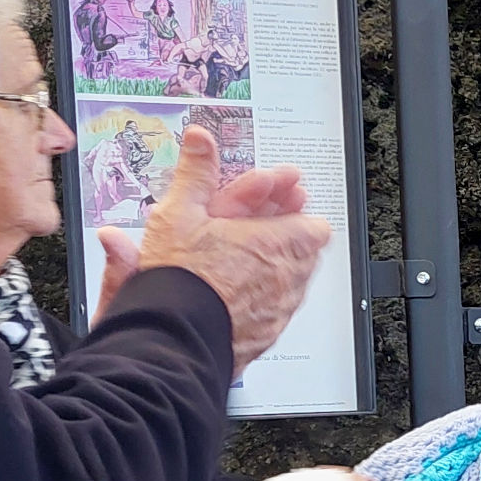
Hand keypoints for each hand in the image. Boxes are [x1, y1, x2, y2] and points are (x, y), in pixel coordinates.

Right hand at [119, 125, 330, 370]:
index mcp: (279, 243)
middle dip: (283, 233)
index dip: (291, 208)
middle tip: (260, 224)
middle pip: (302, 252)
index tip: (277, 197)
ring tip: (242, 256)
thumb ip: (195, 173)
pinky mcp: (263, 336)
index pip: (312, 223)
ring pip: (289, 282)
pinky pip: (272, 310)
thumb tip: (200, 139)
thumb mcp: (179, 213)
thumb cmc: (178, 279)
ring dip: (273, 265)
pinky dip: (260, 297)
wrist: (169, 341)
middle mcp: (287, 278)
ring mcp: (278, 311)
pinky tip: (234, 291)